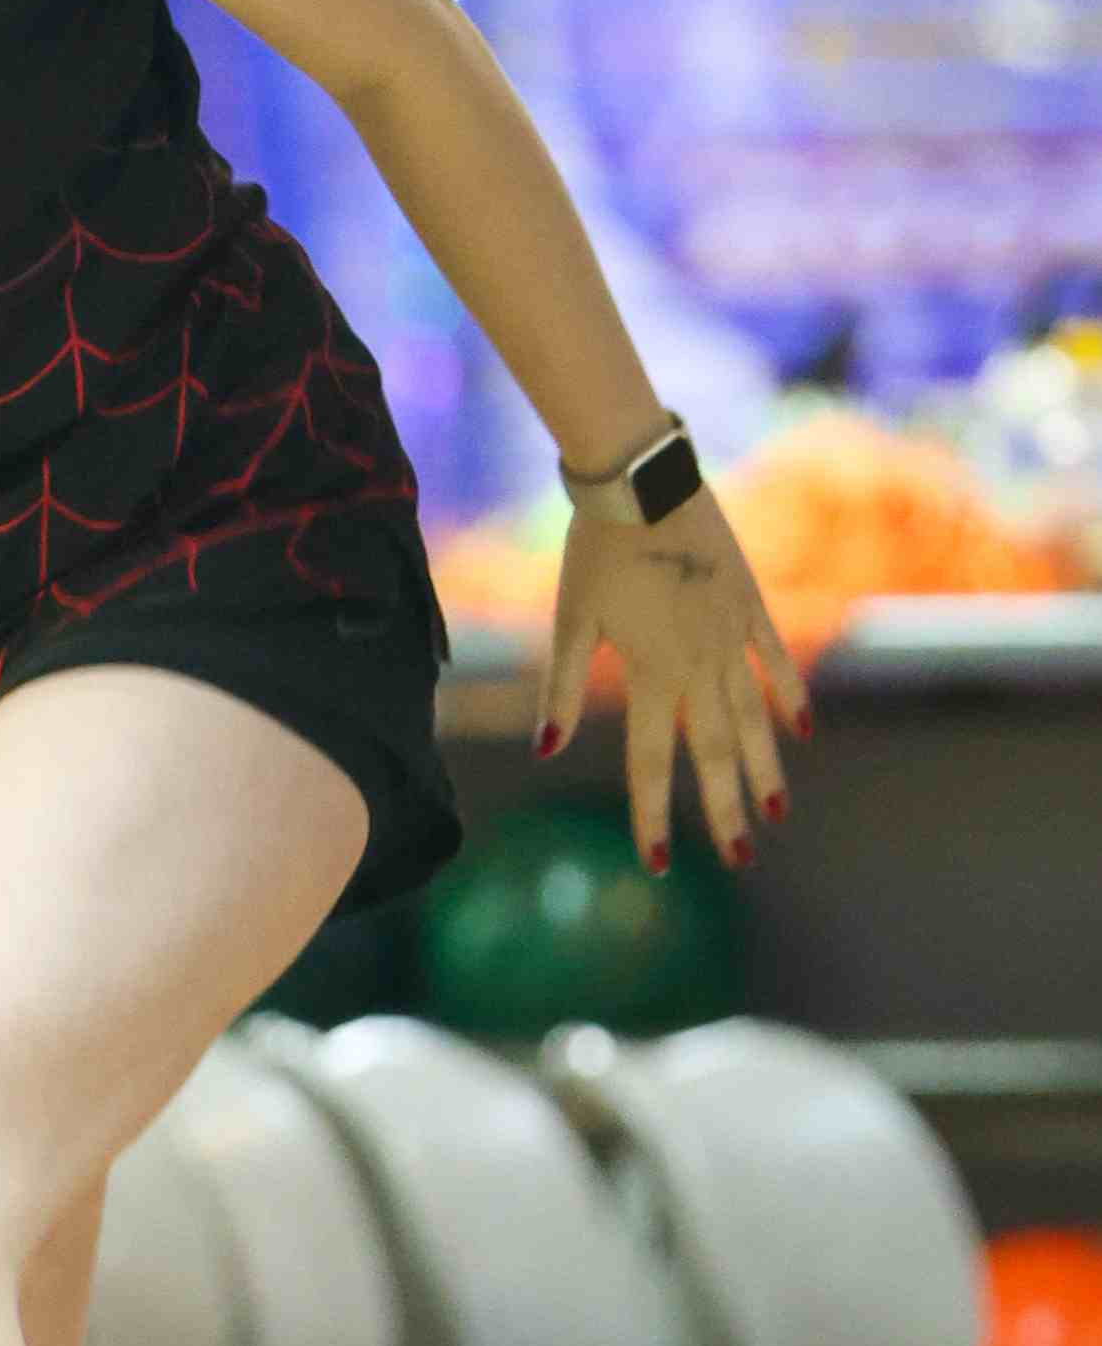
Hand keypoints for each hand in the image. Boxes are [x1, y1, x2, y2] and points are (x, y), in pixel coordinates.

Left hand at [539, 485, 812, 869]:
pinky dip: (790, 696)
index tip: (656, 866)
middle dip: (724, 812)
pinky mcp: (752, 605)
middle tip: (739, 862)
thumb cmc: (595, 549)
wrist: (643, 480)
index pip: (651, 762)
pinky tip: (801, 732)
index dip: (652, 816)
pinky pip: (777, 661)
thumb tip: (544, 750)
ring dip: (764, 769)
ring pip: (755, 718)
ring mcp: (732, 636)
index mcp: (650, 673)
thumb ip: (563, 688)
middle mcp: (699, 664)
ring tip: (774, 815)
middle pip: (715, 753)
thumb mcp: (570, 618)